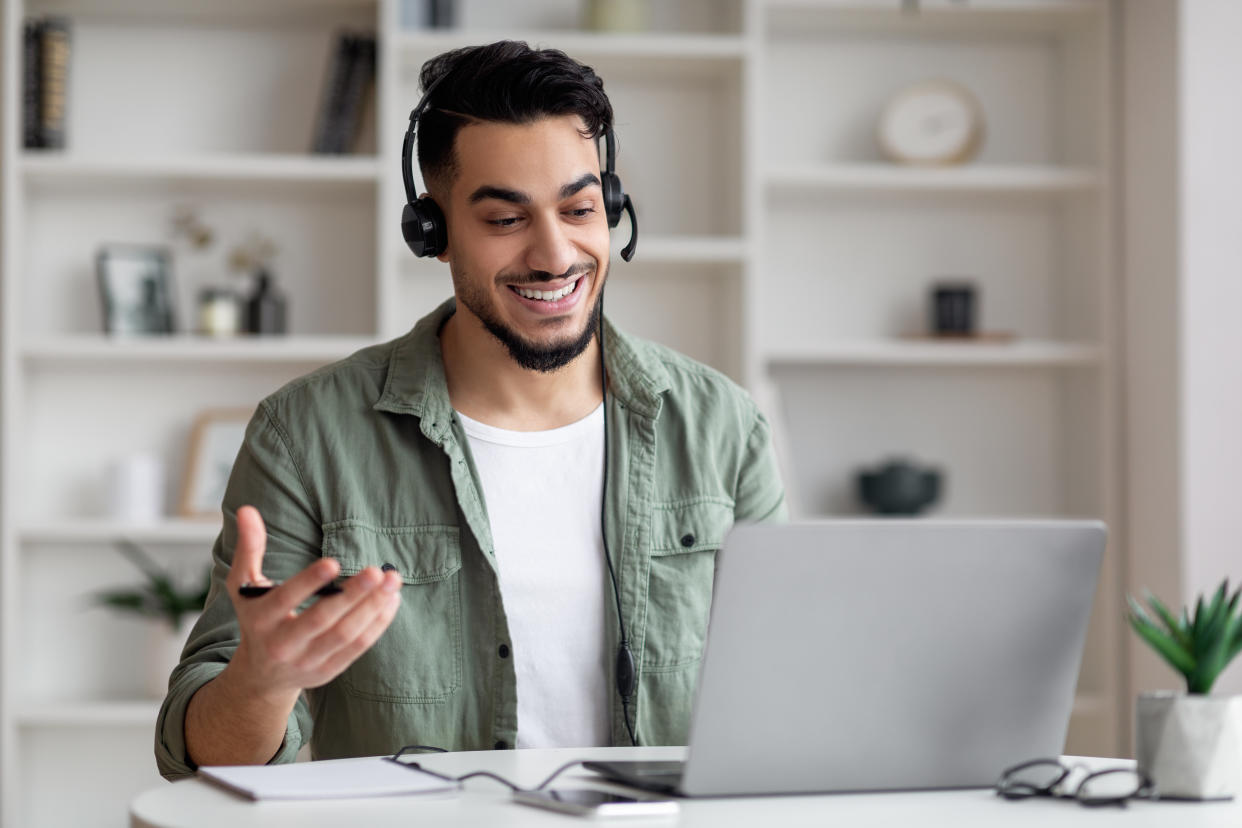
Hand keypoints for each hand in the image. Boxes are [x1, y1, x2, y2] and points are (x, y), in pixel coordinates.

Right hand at [223, 505, 402, 706]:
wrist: (261, 675)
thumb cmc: (256, 618)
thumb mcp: (244, 586)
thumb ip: (249, 548)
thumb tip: (248, 509)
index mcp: (260, 620)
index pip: (285, 599)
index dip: (309, 582)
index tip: (334, 561)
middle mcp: (283, 645)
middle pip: (322, 619)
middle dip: (353, 595)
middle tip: (377, 571)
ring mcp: (307, 661)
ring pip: (345, 635)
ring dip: (373, 608)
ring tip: (392, 581)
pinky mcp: (328, 671)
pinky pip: (358, 648)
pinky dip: (377, 624)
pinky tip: (391, 600)